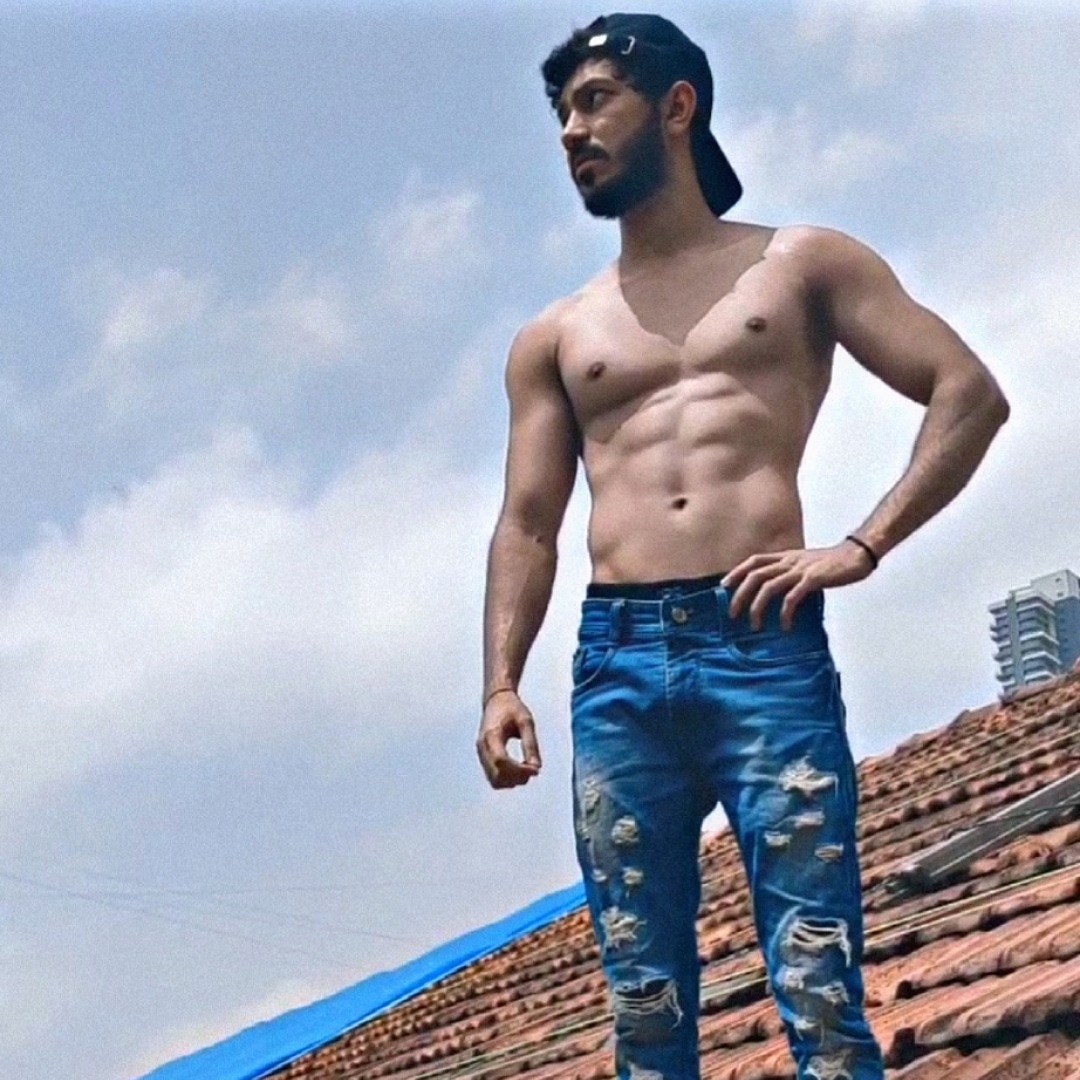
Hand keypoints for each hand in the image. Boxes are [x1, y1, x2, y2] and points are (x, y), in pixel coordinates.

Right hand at [476, 690, 541, 789]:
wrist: (497, 699)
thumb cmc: (512, 708)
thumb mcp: (526, 721)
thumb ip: (531, 744)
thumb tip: (536, 767)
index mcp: (491, 735)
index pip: (501, 761)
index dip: (519, 770)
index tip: (535, 770)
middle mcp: (482, 746)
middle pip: (497, 775)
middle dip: (517, 778)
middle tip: (533, 769)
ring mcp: (481, 753)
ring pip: (494, 780)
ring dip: (512, 781)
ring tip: (527, 769)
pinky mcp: (483, 757)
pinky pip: (493, 777)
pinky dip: (507, 778)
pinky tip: (519, 769)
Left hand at [722, 542, 874, 630]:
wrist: (857, 555)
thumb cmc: (833, 562)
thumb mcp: (806, 562)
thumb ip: (791, 572)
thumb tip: (779, 591)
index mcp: (786, 556)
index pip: (754, 561)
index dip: (737, 572)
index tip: (724, 585)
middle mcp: (789, 561)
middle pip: (755, 575)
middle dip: (740, 595)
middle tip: (733, 613)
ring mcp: (800, 570)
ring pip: (769, 587)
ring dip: (758, 607)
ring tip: (755, 625)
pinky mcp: (813, 580)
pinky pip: (792, 597)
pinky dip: (785, 613)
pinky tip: (784, 625)